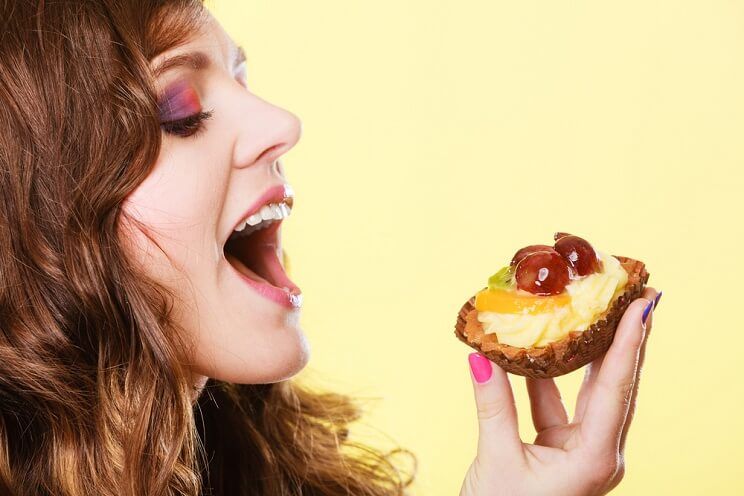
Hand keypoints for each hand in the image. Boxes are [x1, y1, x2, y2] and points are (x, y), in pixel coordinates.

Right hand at [460, 288, 658, 495]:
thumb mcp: (496, 460)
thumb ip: (493, 406)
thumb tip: (481, 357)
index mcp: (594, 457)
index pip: (616, 388)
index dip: (629, 342)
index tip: (643, 304)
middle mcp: (599, 451)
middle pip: (618, 384)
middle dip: (628, 339)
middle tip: (638, 295)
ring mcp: (583, 450)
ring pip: (591, 391)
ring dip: (590, 353)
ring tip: (595, 311)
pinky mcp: (562, 450)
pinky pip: (560, 404)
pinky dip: (548, 378)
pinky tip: (538, 350)